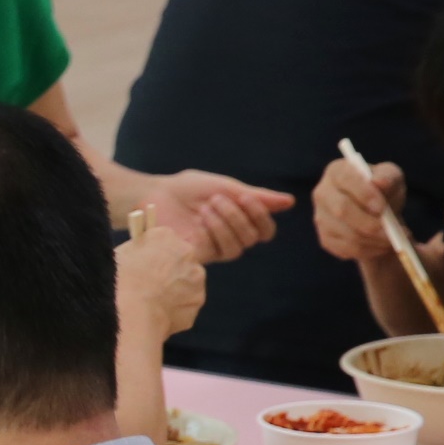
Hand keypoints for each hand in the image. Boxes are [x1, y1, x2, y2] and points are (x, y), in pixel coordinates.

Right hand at [116, 224, 204, 343]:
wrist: (132, 311)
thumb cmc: (119, 281)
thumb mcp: (120, 255)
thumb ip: (137, 253)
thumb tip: (139, 259)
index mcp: (164, 236)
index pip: (163, 241)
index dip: (154, 255)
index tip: (145, 265)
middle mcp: (187, 252)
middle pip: (180, 260)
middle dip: (169, 271)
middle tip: (149, 286)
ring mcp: (196, 277)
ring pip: (187, 283)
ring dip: (175, 291)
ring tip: (152, 304)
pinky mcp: (197, 301)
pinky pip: (186, 305)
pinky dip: (175, 310)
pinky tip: (158, 315)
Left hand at [133, 168, 292, 262]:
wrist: (154, 194)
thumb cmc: (187, 190)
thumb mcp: (224, 187)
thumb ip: (256, 197)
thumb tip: (289, 201)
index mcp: (238, 221)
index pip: (265, 230)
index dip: (262, 216)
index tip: (248, 196)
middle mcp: (228, 238)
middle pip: (254, 239)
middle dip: (240, 216)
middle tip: (218, 199)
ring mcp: (213, 249)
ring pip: (238, 248)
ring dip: (227, 224)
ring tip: (207, 207)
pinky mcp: (198, 257)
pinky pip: (219, 253)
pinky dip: (215, 233)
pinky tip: (201, 221)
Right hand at [311, 154, 407, 263]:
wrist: (379, 213)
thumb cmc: (384, 191)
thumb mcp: (392, 178)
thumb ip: (388, 177)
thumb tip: (379, 182)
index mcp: (337, 171)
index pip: (346, 179)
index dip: (364, 194)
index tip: (382, 207)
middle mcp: (322, 193)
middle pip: (341, 210)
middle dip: (369, 223)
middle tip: (393, 232)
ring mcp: (321, 217)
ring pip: (346, 233)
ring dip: (374, 240)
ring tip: (394, 240)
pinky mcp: (325, 238)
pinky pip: (347, 249)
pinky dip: (369, 250)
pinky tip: (382, 245)